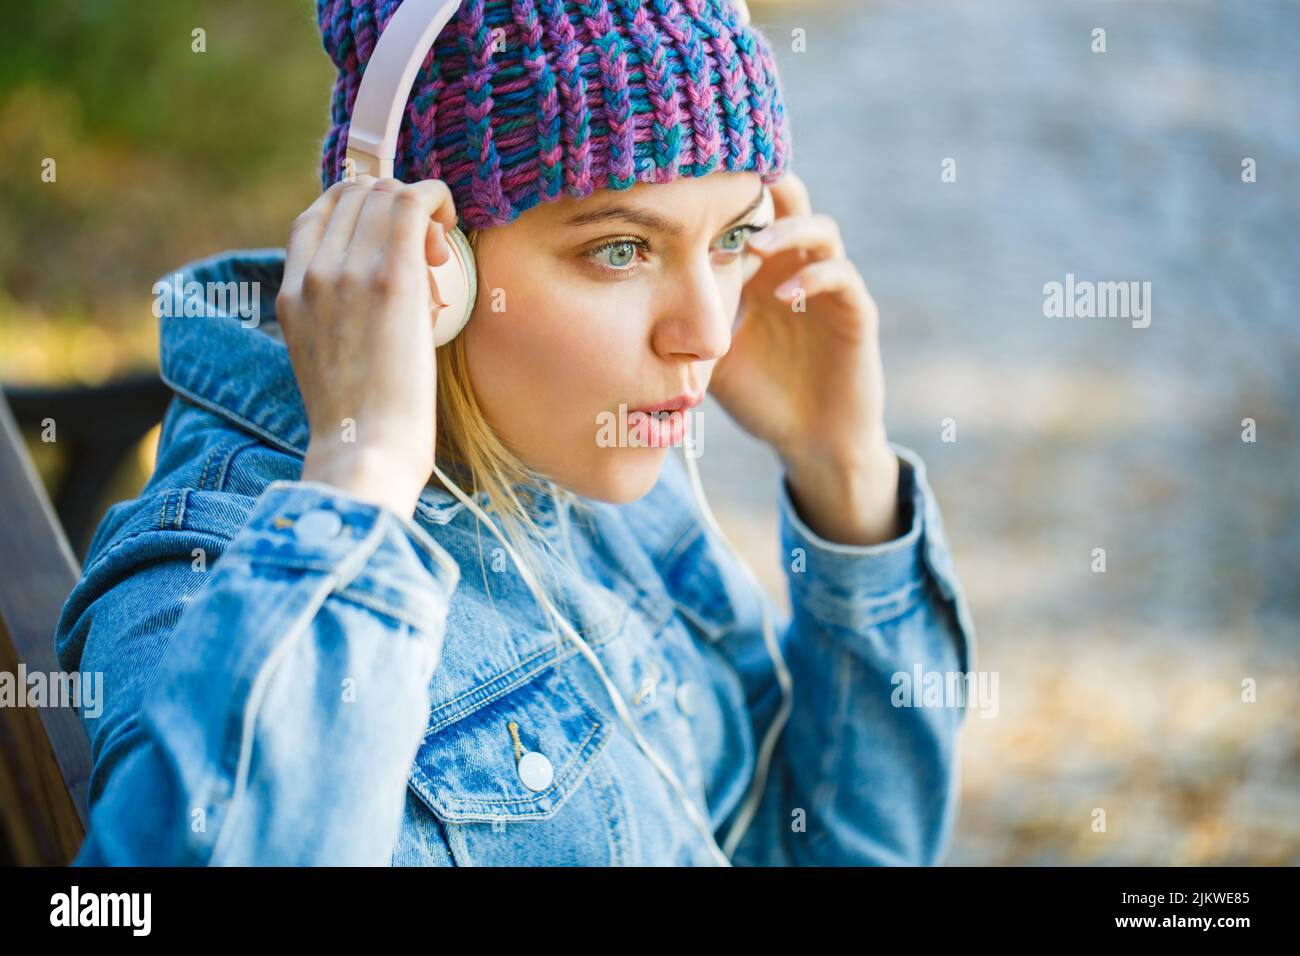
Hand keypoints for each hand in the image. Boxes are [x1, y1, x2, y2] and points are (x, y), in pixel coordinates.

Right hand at [276, 174, 458, 517]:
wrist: (365, 451)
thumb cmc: (362, 423)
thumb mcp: (327, 360)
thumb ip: (336, 318)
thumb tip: (373, 297)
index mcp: (291, 293)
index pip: (316, 216)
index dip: (360, 210)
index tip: (392, 238)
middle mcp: (313, 275)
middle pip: (354, 197)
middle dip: (394, 207)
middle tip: (426, 251)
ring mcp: (347, 272)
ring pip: (384, 195)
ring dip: (419, 208)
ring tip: (438, 252)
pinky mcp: (391, 280)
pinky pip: (412, 203)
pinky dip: (436, 197)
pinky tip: (450, 217)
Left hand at [708, 170, 899, 543]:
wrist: (808, 440)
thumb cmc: (757, 395)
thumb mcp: (706, 354)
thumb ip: (682, 322)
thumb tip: (629, 299)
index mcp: (759, 269)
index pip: (747, 212)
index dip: (723, 197)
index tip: (688, 193)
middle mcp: (796, 267)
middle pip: (790, 199)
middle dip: (763, 190)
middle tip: (729, 194)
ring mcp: (828, 287)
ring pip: (821, 229)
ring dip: (787, 229)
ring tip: (753, 244)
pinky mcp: (854, 313)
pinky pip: (841, 276)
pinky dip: (813, 277)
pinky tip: (780, 295)